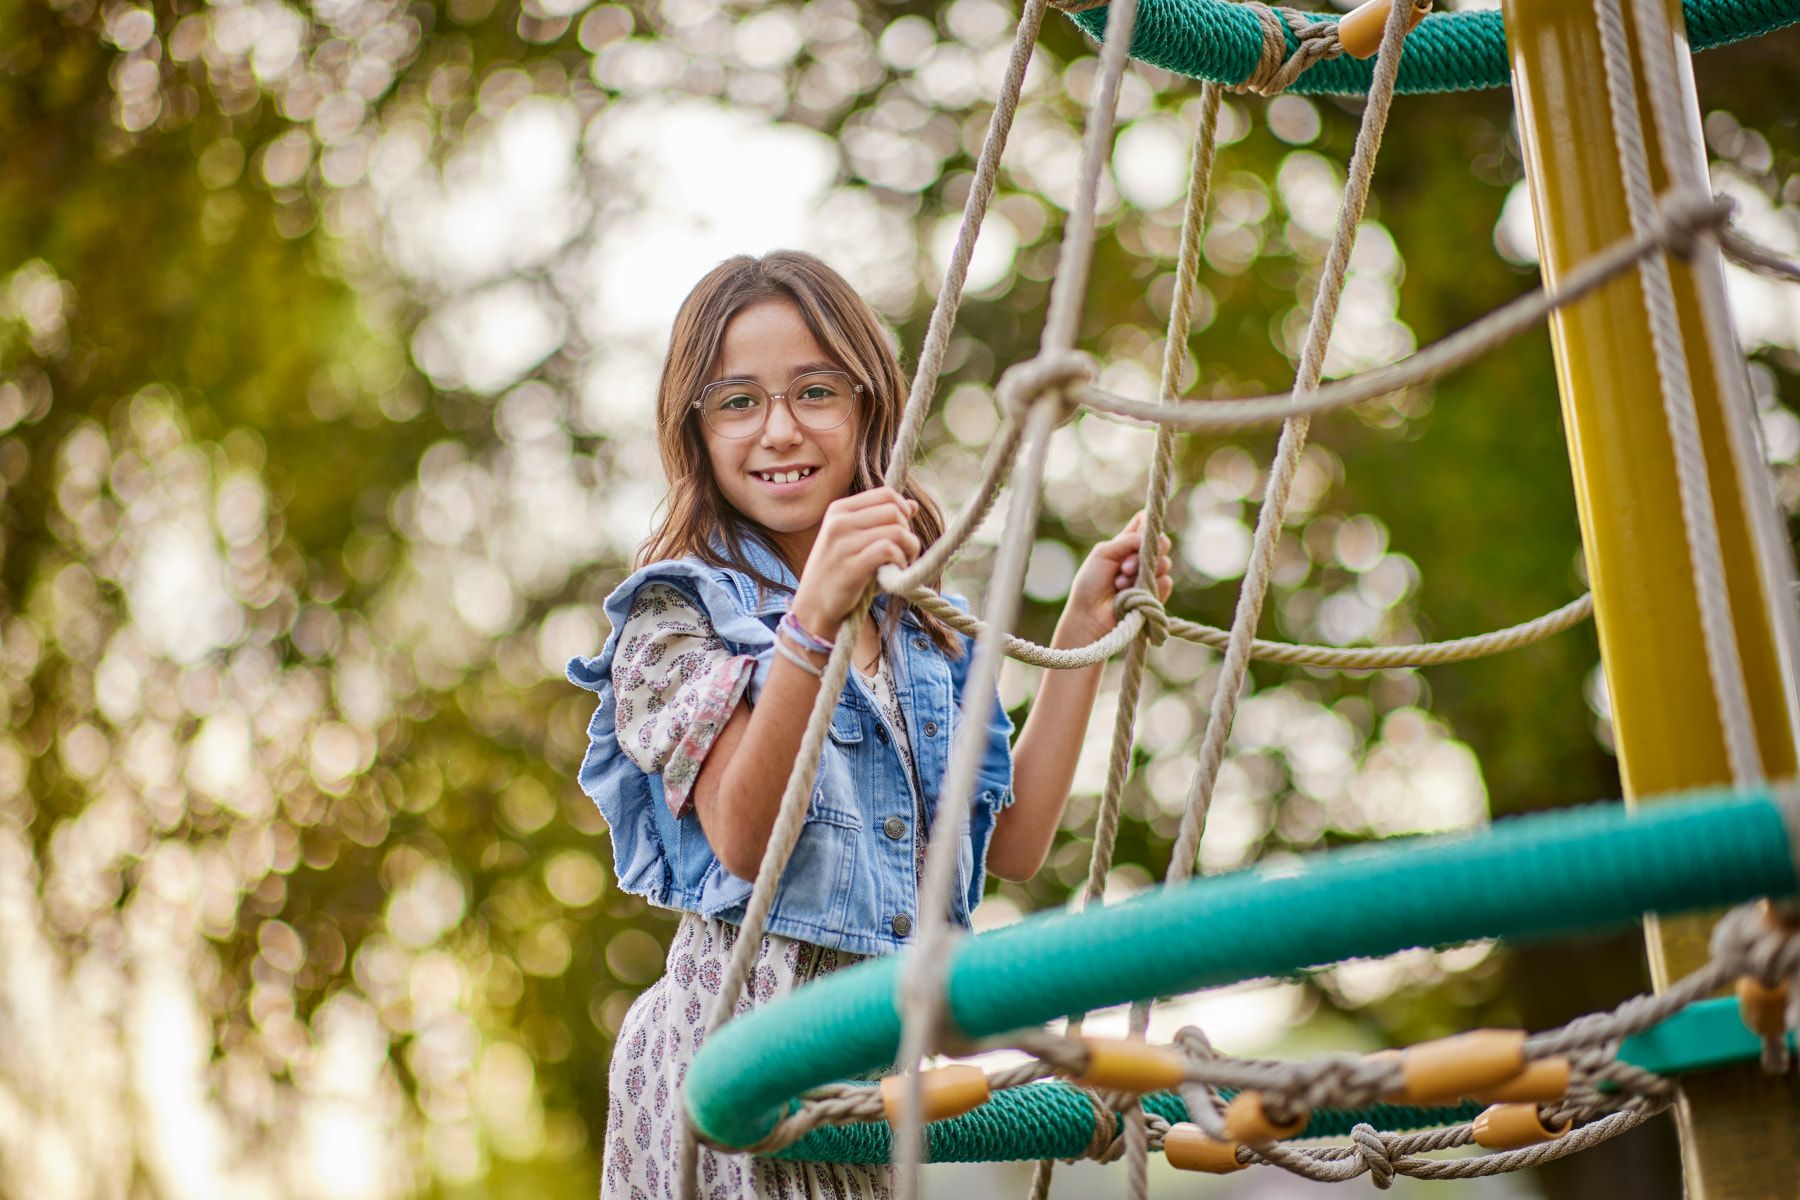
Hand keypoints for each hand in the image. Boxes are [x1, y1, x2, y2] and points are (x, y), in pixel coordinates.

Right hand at [789, 487, 921, 634]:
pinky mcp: (850, 567)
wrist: (813, 605)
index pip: (886, 494)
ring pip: (896, 531)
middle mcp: (838, 522)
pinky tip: (893, 572)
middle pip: (894, 512)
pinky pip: (889, 550)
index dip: (904, 511)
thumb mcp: (855, 539)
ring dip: (908, 549)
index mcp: (838, 510)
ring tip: (901, 564)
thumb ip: (882, 520)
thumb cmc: (840, 571)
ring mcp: (842, 544)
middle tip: (904, 552)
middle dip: (908, 532)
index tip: (903, 531)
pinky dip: (900, 561)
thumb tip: (913, 505)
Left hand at [1058, 510, 1173, 645]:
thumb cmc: (1090, 584)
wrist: (1090, 615)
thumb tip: (1147, 537)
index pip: (1145, 524)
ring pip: (1165, 562)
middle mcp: (1141, 558)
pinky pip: (1166, 582)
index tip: (1142, 530)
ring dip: (1142, 571)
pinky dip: (1150, 585)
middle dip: (1148, 549)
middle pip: (1162, 541)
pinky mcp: (1156, 594)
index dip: (1147, 523)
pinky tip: (1132, 594)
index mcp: (1126, 545)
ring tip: (1120, 582)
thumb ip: (1126, 540)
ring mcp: (1150, 576)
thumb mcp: (1103, 553)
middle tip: (1125, 565)